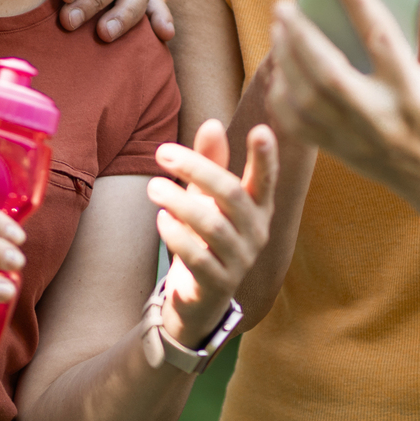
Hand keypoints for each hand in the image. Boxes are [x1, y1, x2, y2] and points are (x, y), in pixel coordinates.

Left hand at [147, 119, 279, 349]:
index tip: (260, 129)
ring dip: (179, 201)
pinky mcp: (218, 284)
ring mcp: (239, 261)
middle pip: (232, 195)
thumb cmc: (204, 235)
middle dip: (197, 169)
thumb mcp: (205, 196)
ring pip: (212, 226)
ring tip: (153, 187)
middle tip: (162, 152)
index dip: (265, 157)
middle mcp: (255, 233)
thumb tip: (213, 123)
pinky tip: (161, 219)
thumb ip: (210, 161)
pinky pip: (197, 257)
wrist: (198, 298)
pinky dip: (176, 235)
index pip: (266, 179)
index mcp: (258, 207)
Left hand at [266, 0, 419, 230]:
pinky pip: (297, 124)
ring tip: (278, 29)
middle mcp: (380, 115)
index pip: (381, 39)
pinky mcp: (336, 151)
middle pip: (330, 74)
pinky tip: (279, 68)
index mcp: (412, 90)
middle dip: (302, 37)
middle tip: (284, 6)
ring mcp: (354, 137)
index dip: (359, 4)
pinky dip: (281, 95)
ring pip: (307, 99)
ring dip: (286, 61)